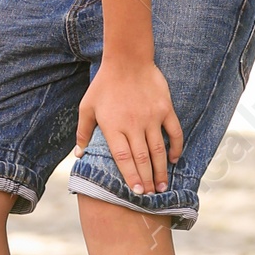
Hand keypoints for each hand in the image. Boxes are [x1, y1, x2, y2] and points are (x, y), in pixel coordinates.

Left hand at [75, 58, 184, 195]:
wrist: (127, 58)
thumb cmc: (104, 83)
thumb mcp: (87, 106)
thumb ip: (83, 131)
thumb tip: (79, 154)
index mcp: (113, 127)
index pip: (124, 159)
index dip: (131, 177)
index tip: (135, 193)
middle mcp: (133, 125)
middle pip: (142, 159)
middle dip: (147, 180)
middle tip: (151, 196)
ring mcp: (151, 117)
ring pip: (158, 150)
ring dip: (161, 170)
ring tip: (163, 186)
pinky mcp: (165, 108)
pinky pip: (174, 131)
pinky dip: (175, 147)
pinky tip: (174, 159)